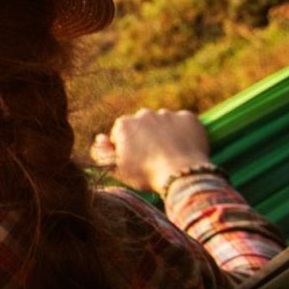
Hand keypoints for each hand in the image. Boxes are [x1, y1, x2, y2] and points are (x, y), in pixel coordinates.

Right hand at [89, 108, 211, 193]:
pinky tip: (183, 147)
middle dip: (145, 137)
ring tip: (170, 154)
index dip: (126, 148)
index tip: (136, 161)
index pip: (121, 134)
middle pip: (142, 126)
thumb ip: (102, 152)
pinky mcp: (188, 117)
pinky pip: (183, 123)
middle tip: (154, 158)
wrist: (181, 175)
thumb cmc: (146, 174)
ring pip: (163, 123)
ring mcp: (167, 114)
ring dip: (164, 134)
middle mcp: (144, 114)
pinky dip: (183, 132)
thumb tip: (101, 138)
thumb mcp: (117, 168)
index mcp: (124, 124)